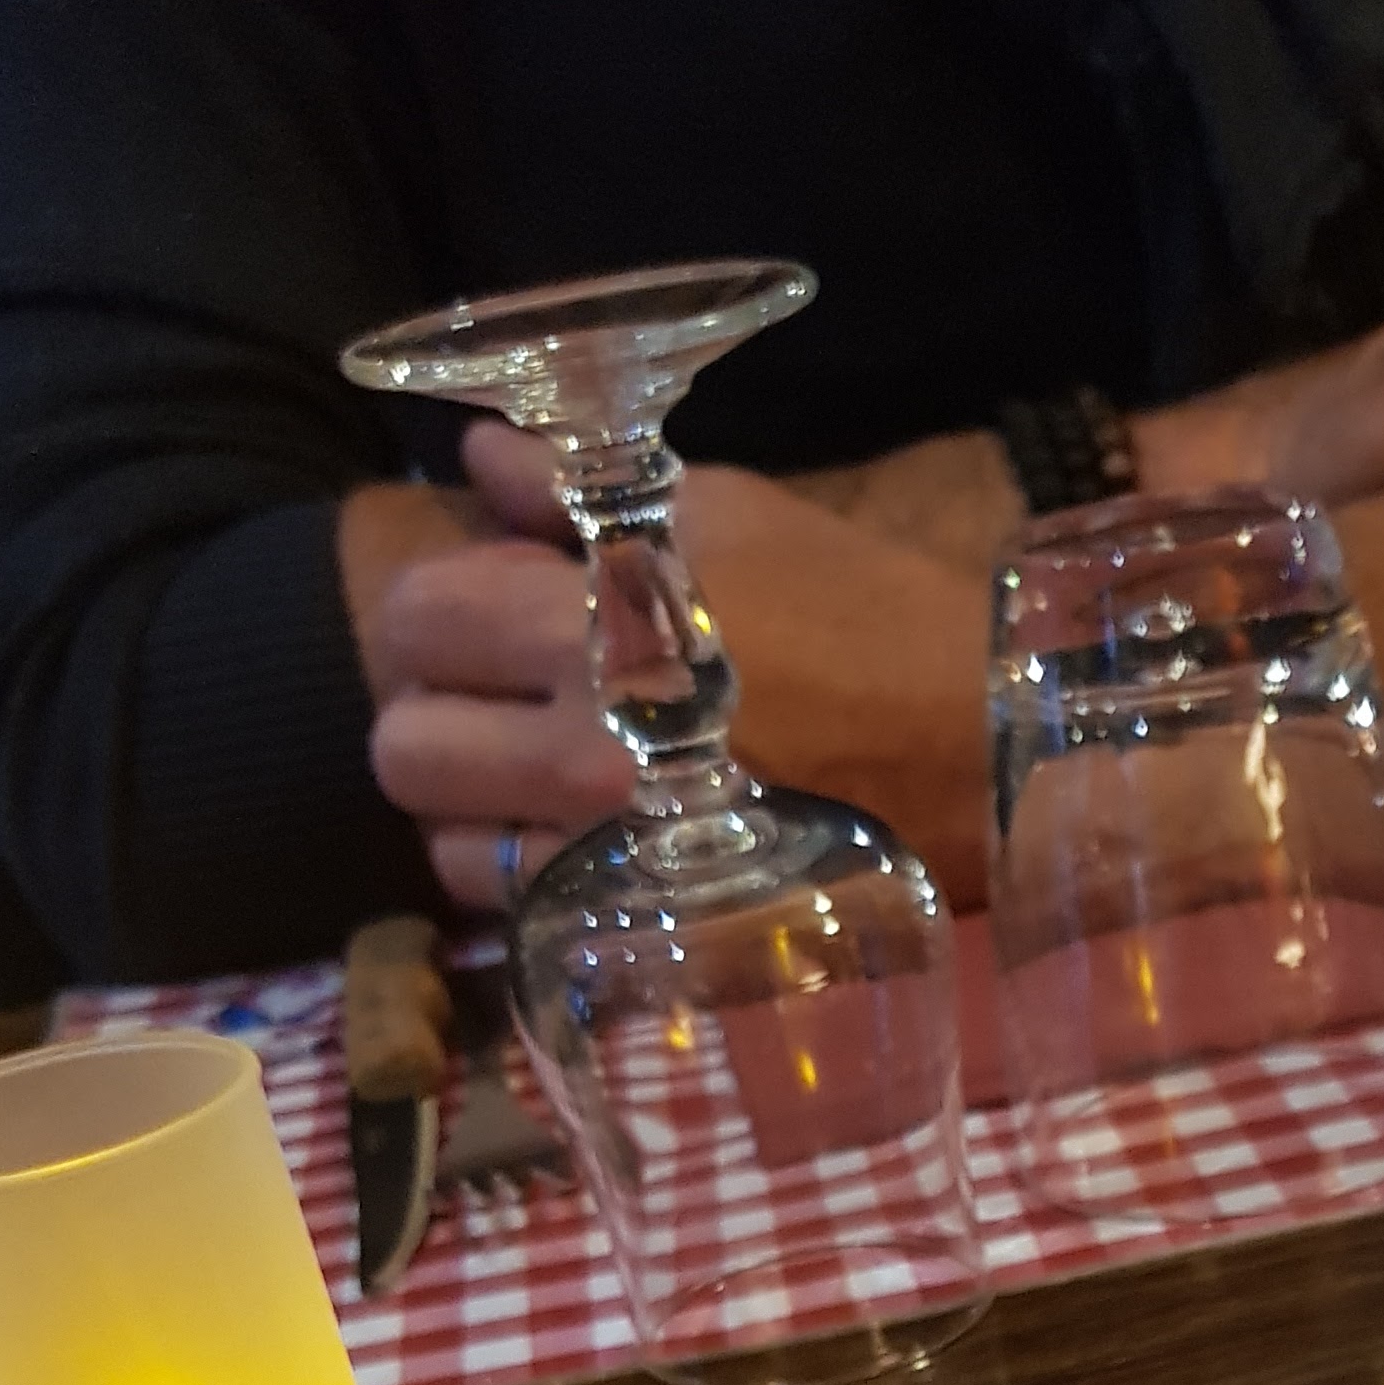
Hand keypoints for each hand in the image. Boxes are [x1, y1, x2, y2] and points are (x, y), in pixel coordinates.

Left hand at [353, 423, 996, 907]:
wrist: (979, 750)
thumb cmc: (861, 614)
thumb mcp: (728, 514)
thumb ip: (579, 491)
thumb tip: (481, 457)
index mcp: (589, 630)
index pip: (417, 619)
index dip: (438, 614)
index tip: (483, 616)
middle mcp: (579, 756)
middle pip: (403, 751)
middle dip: (438, 716)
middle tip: (496, 705)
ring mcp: (607, 857)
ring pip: (447, 848)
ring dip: (474, 812)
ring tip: (535, 783)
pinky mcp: (646, 927)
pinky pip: (522, 913)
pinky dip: (530, 878)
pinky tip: (580, 844)